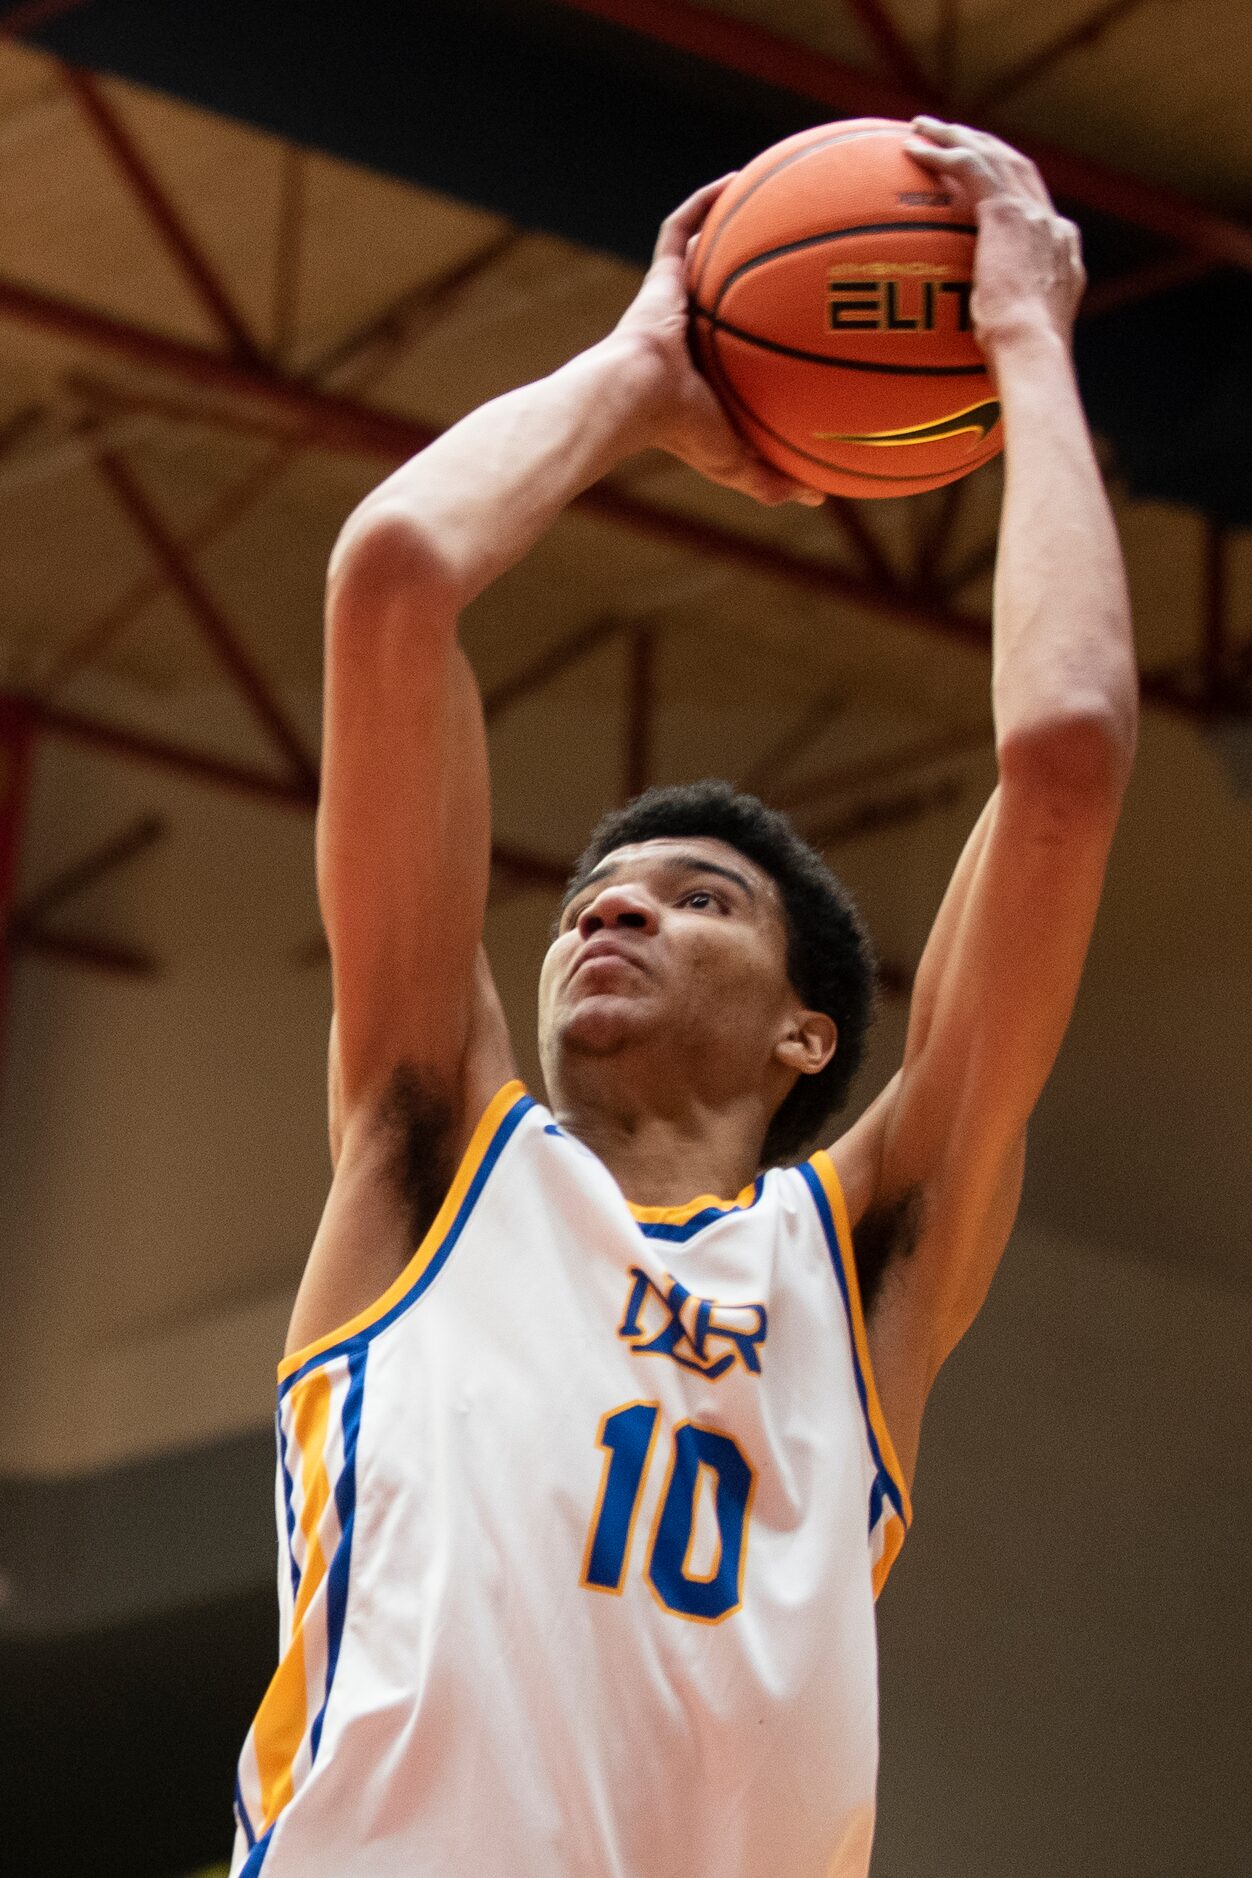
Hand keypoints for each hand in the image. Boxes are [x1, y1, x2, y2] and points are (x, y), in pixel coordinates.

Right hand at [615, 177, 824, 506]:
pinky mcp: (660, 277)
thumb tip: (819, 496)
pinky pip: (681, 228)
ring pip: (703, 254)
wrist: (627, 401)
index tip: (796, 322)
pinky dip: (703, 203)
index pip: (737, 349)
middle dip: (749, 273)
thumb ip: (773, 476)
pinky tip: (735, 177)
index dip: (761, 335)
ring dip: (727, 226)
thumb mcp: (735, 459)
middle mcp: (690, 330)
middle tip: (793, 254)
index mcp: (705, 371)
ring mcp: (673, 300)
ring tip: (768, 197)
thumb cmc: (677, 433)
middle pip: (723, 294)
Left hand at [904, 118, 1084, 349]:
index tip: (986, 185)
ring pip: (994, 158)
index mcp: (1061, 256)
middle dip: (986, 148)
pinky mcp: (1005, 215)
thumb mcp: (1017, 346)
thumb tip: (981, 353)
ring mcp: (1032, 217)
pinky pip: (970, 169)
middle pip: (1019, 169)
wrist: (1033, 355)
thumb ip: (1003, 332)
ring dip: (958, 138)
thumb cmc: (1019, 368)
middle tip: (952, 138)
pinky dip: (943, 154)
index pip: (1036, 209)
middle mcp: (1052, 228)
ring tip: (924, 128)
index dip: (1011, 189)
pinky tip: (912, 149)